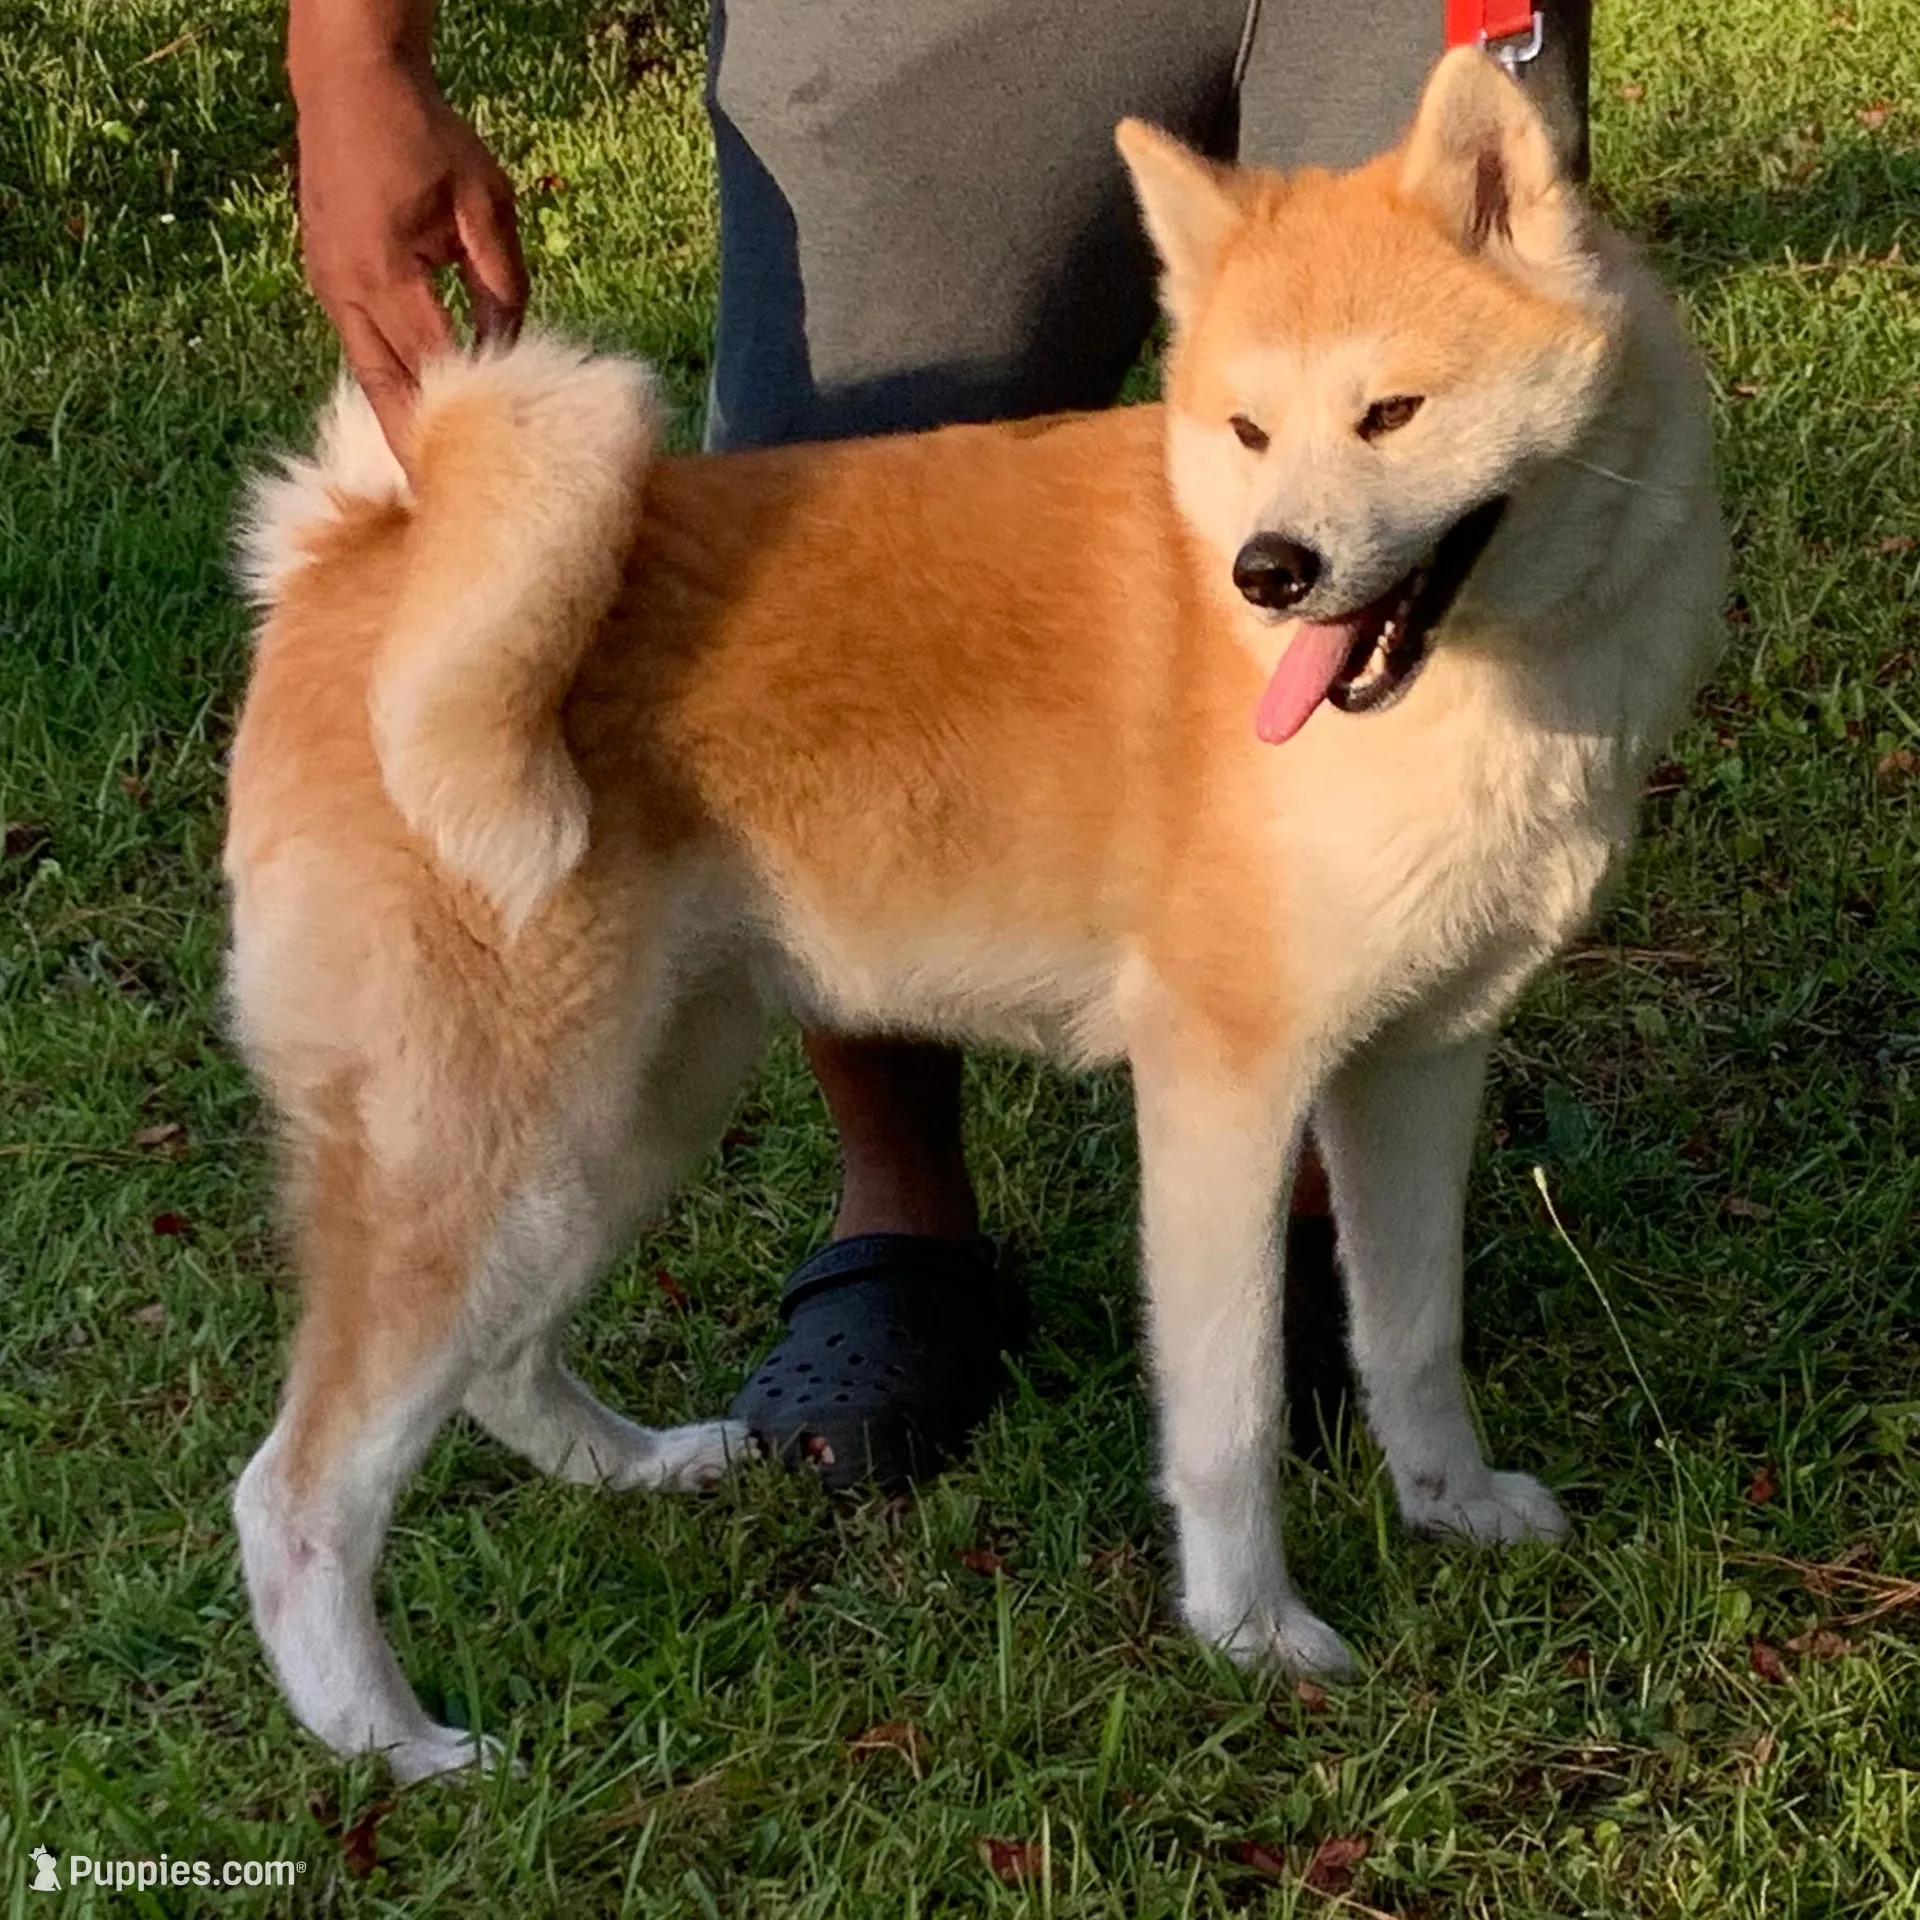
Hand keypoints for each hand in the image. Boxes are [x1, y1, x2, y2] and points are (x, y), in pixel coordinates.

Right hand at [293, 54, 527, 461]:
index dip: (462, 422)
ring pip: (366, 373)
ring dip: (394, 421)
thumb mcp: (485, 203)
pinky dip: (383, 382)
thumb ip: (502, 281)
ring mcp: (328, 283)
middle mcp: (348, 289)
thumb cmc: (426, 133)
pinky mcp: (324, 275)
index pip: (436, 368)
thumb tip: (514, 349)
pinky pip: (358, 345)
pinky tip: (406, 414)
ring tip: (422, 476)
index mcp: (388, 273)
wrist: (350, 81)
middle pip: (390, 388)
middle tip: (443, 506)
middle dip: (416, 445)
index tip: (486, 471)